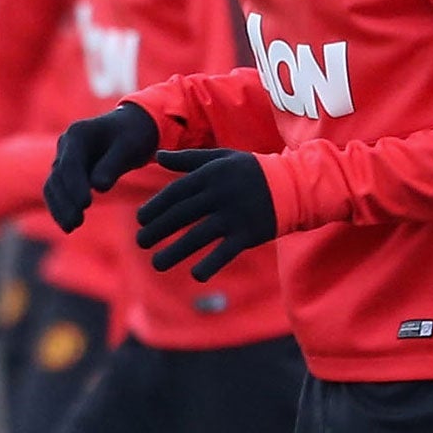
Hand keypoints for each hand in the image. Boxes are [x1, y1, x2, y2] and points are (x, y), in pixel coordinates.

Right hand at [43, 104, 159, 230]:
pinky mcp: (66, 171)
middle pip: (58, 176)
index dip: (76, 185)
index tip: (86, 205)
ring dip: (59, 207)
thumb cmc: (133, 135)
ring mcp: (63, 157)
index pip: (71, 163)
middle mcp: (65, 144)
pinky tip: (68, 224)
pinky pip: (57, 191)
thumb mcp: (129, 147)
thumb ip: (113, 165)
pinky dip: (60, 207)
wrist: (131, 127)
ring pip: (53, 185)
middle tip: (75, 224)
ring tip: (70, 228)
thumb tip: (98, 187)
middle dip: (65, 201)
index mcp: (78, 134)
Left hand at [134, 149, 275, 280]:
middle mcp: (220, 194)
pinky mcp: (248, 234)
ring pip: (198, 237)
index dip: (156, 207)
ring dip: (175, 252)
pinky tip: (195, 276)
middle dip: (158, 230)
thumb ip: (188, 159)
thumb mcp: (221, 158)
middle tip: (140, 242)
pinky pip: (224, 253)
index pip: (176, 192)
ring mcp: (234, 216)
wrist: (292, 186)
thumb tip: (158, 156)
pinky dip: (210, 265)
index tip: (140, 220)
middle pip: (182, 215)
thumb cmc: (251, 171)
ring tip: (156, 263)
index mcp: (211, 174)